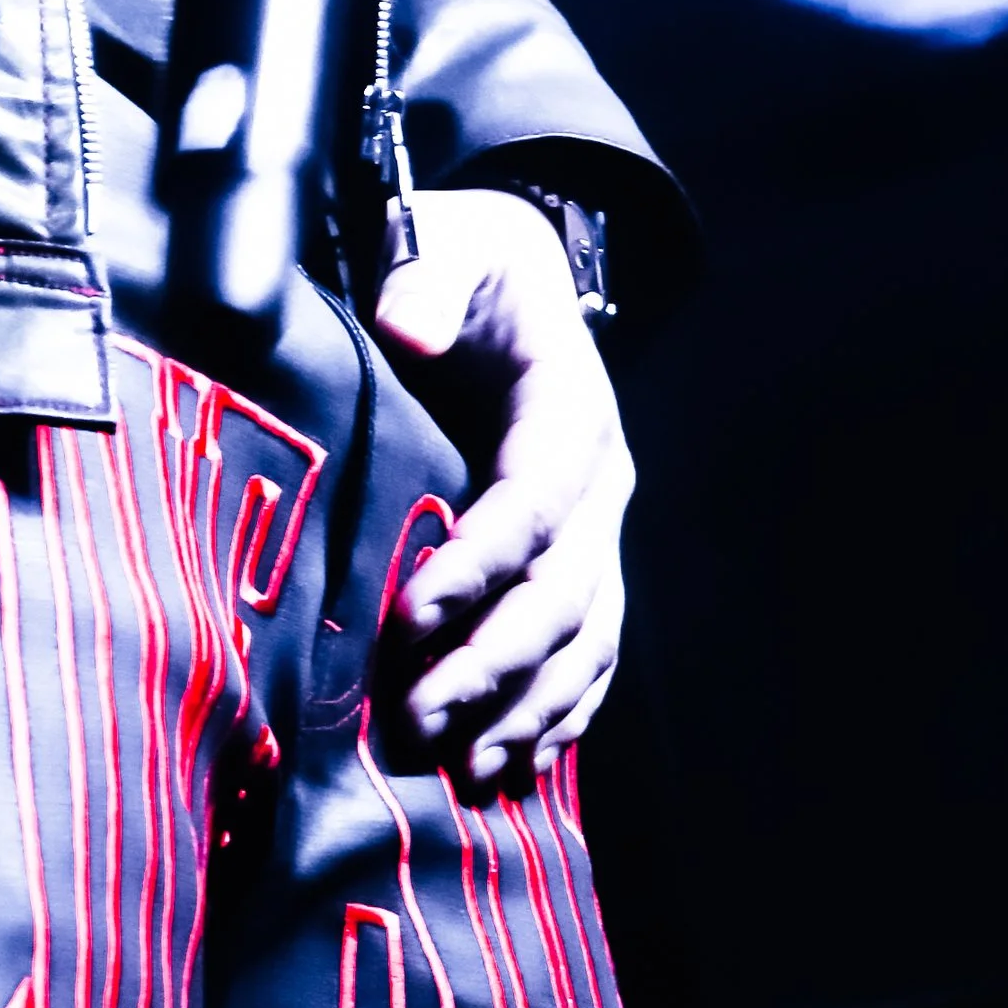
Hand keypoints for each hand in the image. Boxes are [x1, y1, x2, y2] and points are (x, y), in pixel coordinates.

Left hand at [373, 186, 632, 785]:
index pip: (534, 498)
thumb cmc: (462, 255)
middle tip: (419, 717)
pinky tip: (516, 764)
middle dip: (496, 661)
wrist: (510, 269)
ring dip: (529, 706)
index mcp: (569, 404)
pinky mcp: (581, 558)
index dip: (480, 561)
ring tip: (464, 767)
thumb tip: (406, 327)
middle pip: (564, 589)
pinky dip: (561, 712)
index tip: (412, 613)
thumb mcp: (444, 239)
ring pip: (584, 637)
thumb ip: (425, 277)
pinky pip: (589, 651)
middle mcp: (600, 478)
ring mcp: (599, 527)